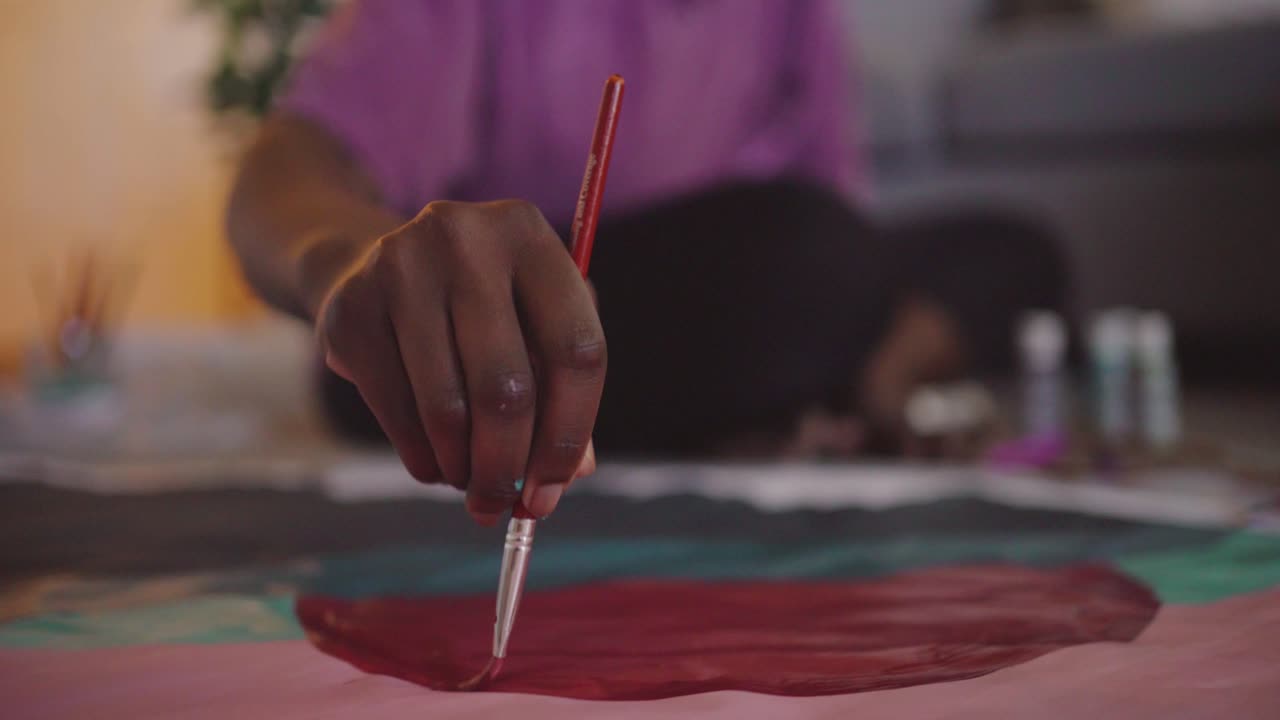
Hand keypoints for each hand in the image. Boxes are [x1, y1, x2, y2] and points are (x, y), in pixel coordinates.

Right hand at [309, 200, 604, 523]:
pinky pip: (397, 409)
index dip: (572, 432)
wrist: (373, 263)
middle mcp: (466, 239)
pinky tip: (434, 464)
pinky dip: (421, 456)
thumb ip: (560, 391)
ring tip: (470, 483)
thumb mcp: (531, 324)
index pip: (576, 349)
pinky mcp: (352, 306)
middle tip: (504, 506)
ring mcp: (401, 267)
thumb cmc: (480, 307)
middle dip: (508, 465)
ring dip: (463, 466)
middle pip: (508, 386)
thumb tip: (571, 476)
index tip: (557, 486)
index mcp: (530, 235)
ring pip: (448, 407)